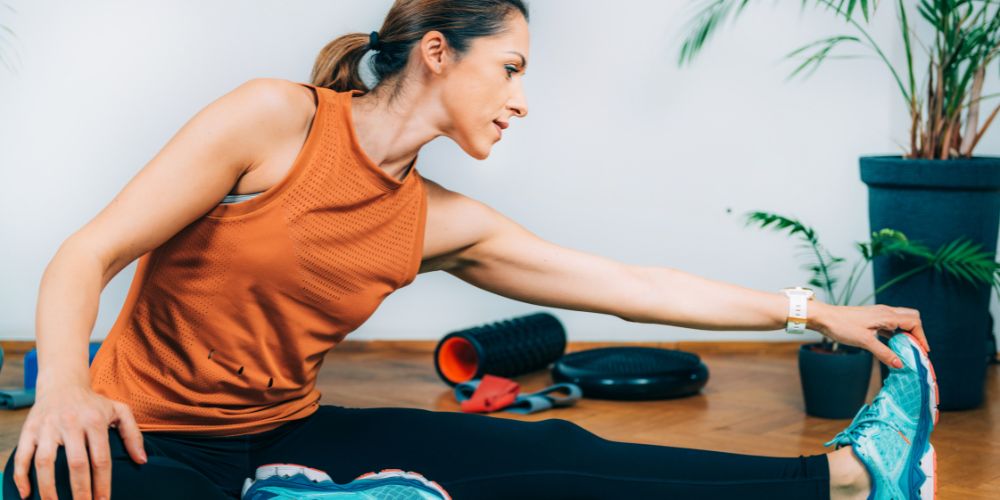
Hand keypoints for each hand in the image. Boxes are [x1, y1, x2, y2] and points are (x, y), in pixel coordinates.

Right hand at [13, 385, 146, 499]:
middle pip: (76, 463)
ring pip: (45, 462)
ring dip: (48, 488)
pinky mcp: (29, 429)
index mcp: (95, 421)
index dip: (102, 483)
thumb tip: (142, 460)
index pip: (101, 458)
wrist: (62, 383)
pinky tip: (26, 494)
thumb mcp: (119, 411)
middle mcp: (71, 423)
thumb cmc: (93, 403)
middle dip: (80, 490)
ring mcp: (48, 427)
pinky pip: (22, 455)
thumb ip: (133, 435)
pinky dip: (21, 476)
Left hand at [809, 302, 930, 367]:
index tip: (923, 351)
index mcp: (886, 315)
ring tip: (906, 349)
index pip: (914, 322)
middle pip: (911, 318)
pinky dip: (895, 334)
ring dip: (906, 333)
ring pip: (901, 321)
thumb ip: (884, 353)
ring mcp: (878, 314)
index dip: (921, 337)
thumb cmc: (842, 326)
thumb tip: (901, 364)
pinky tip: (892, 345)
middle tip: (916, 349)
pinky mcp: (871, 319)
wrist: (824, 318)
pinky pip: (890, 325)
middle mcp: (885, 312)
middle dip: (917, 333)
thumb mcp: (864, 342)